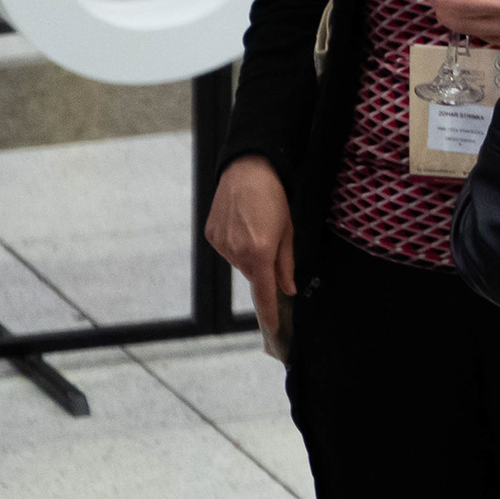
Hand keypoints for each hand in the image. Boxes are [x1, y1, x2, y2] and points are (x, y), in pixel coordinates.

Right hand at [205, 155, 294, 313]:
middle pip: (253, 274)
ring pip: (239, 262)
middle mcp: (236, 252)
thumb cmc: (274, 199)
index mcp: (260, 253)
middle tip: (271, 242)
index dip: (270, 310)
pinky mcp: (211, 235)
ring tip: (255, 228)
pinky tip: (241, 225)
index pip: (264, 291)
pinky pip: (227, 250)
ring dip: (249, 255)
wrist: (247, 172)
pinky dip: (235, 245)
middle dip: (263, 267)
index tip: (274, 326)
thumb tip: (288, 288)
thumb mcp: (289, 231)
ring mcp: (221, 244)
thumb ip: (287, 264)